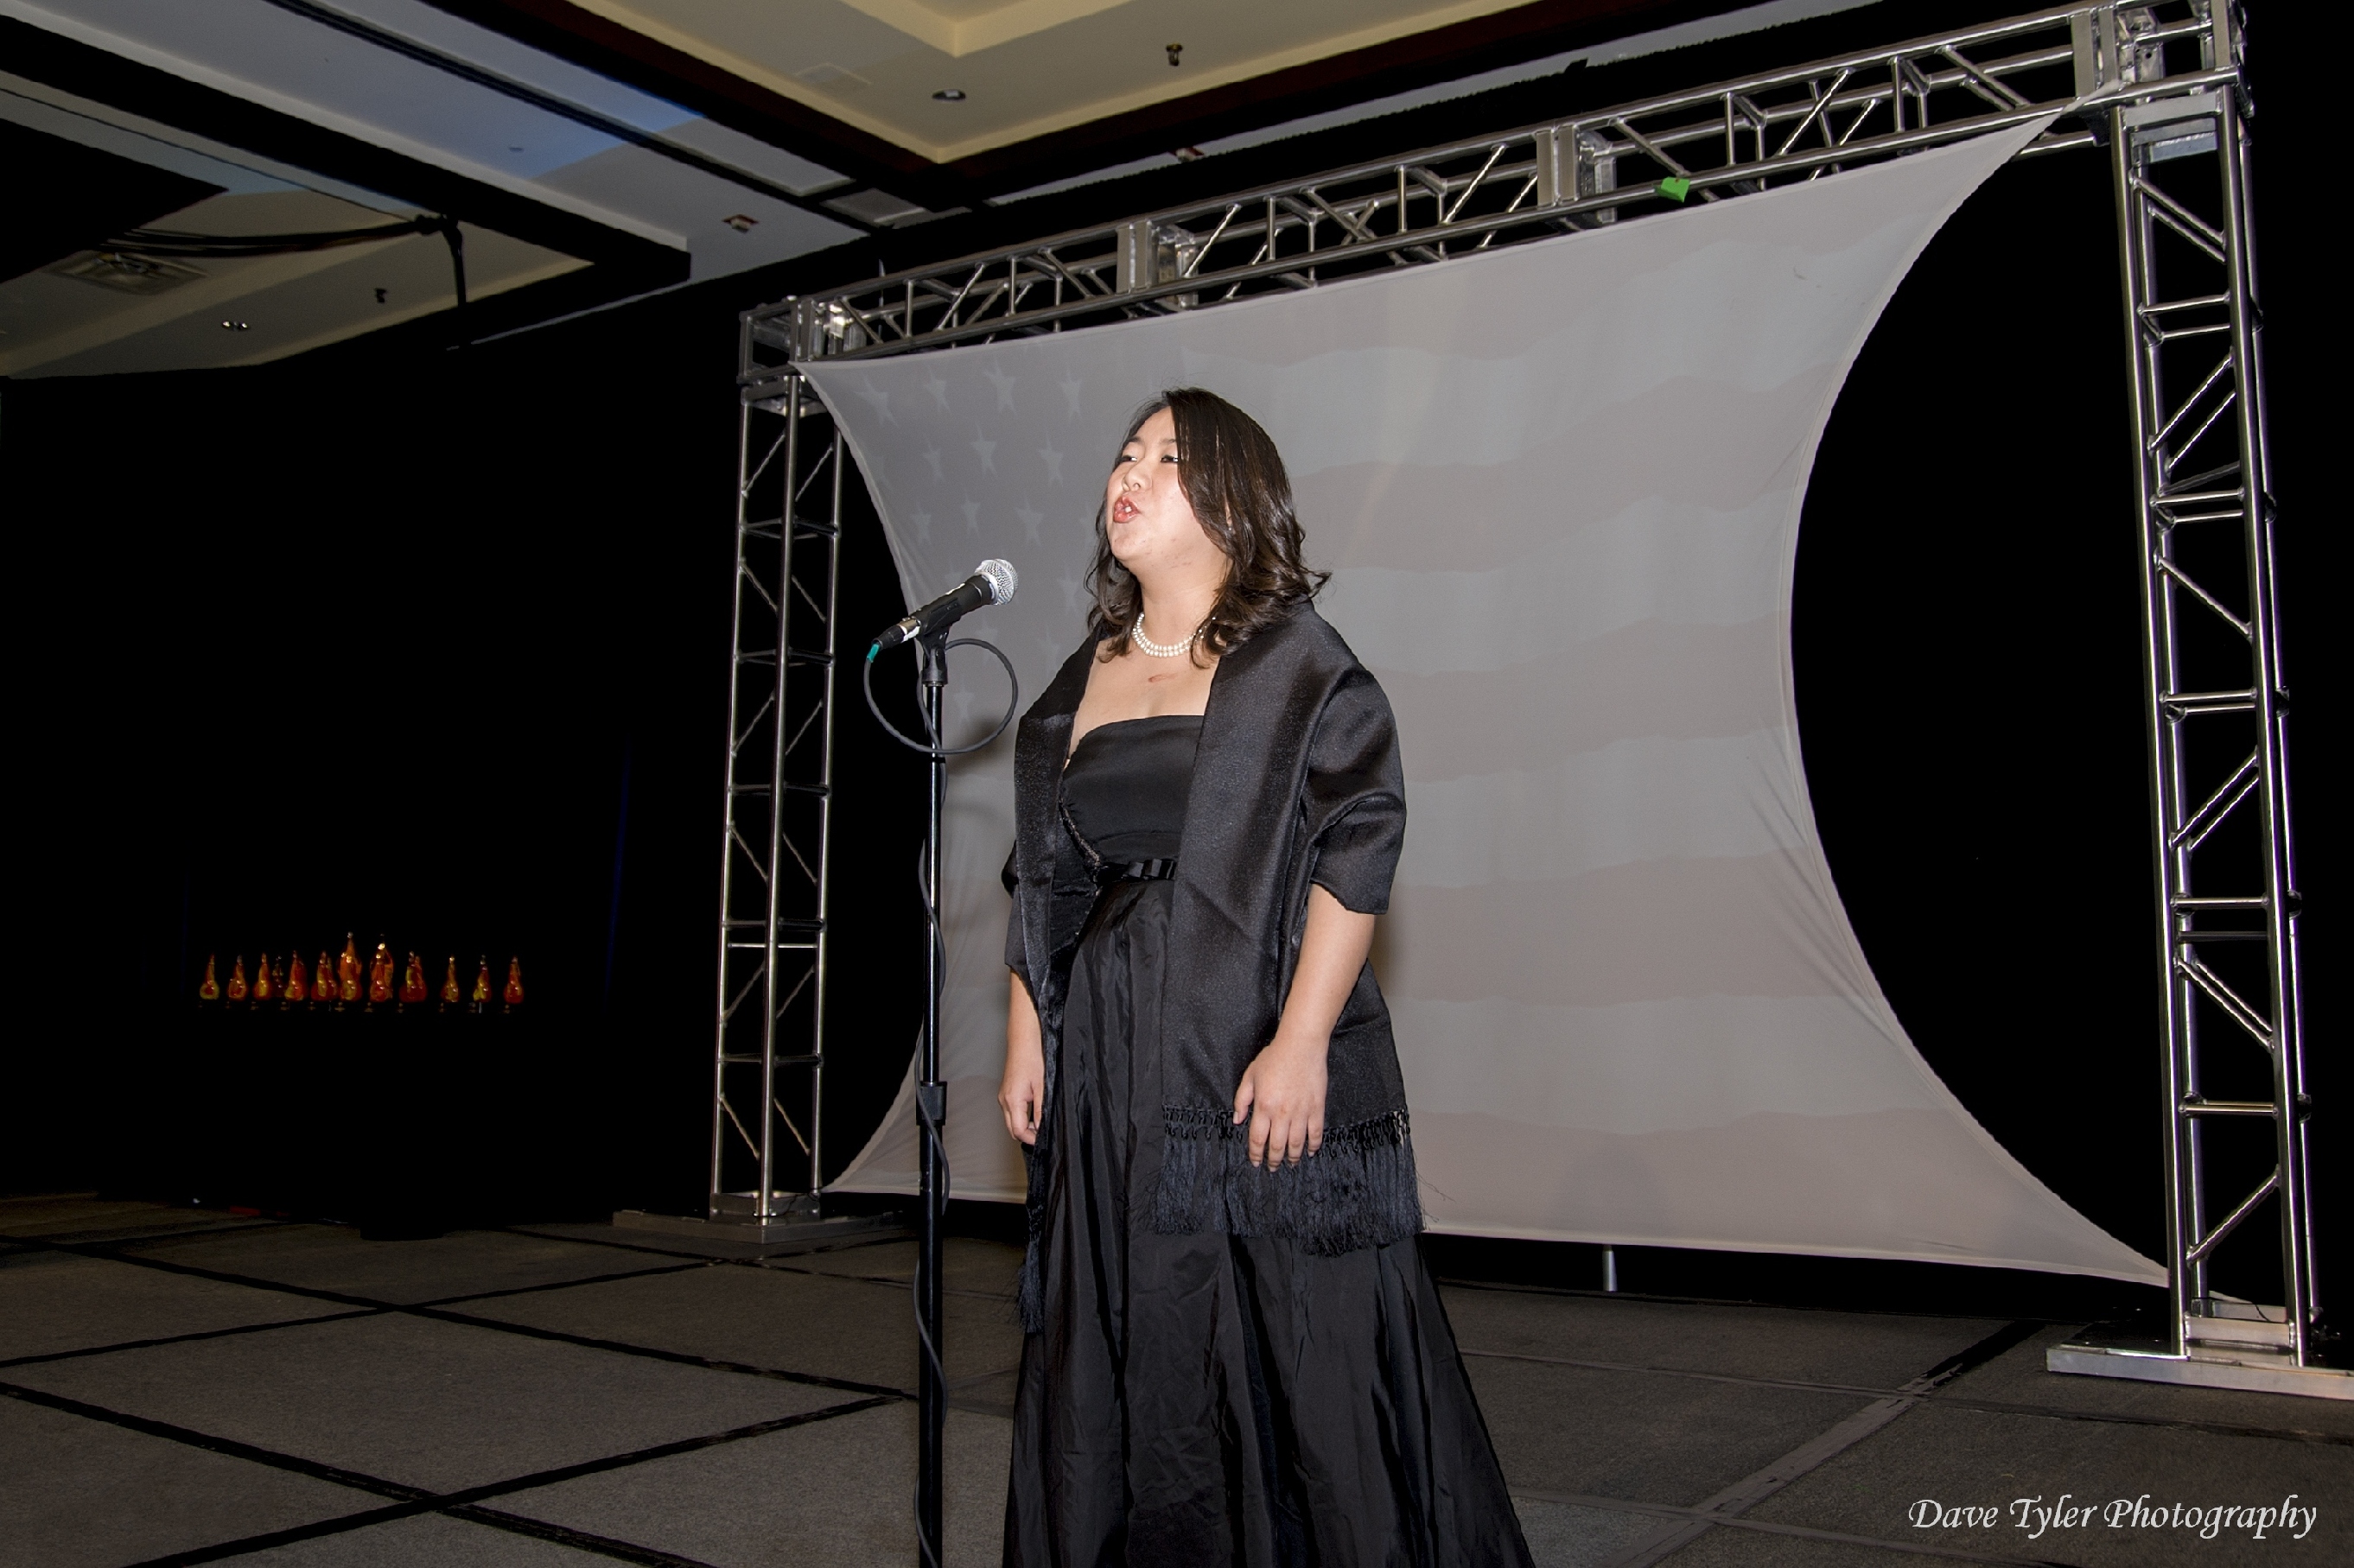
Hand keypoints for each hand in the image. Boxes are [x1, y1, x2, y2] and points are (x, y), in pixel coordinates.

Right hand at [1001, 975, 1044, 1145]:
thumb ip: (1041, 1110)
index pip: (1019, 1132)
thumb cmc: (1033, 1056)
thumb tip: (1042, 1129)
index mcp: (1012, 1100)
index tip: (1046, 1139)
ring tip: (1042, 1118)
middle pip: (1013, 1129)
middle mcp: (1004, 1099)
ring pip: (1012, 1120)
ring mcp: (1004, 1095)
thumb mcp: (1043, 1086)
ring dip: (1026, 1124)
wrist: (1025, 1037)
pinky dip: (1023, 1114)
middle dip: (1028, 1134)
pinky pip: (1012, 1110)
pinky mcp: (1007, 1090)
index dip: (1033, 1139)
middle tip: (1045, 1132)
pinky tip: (1036, 1108)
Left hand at [1232, 1030, 1326, 1167]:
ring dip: (1292, 1158)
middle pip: (1277, 1146)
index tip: (1255, 1162)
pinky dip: (1313, 1145)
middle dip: (1273, 1160)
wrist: (1301, 1046)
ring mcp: (1301, 1112)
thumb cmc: (1274, 1057)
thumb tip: (1238, 1120)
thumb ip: (1242, 1100)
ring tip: (1289, 1164)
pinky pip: (1316, 1132)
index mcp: (1264, 1106)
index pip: (1258, 1139)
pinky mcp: (1317, 1108)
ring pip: (1296, 1143)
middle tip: (1272, 1168)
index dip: (1255, 1154)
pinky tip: (1309, 1152)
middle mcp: (1282, 1113)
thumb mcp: (1250, 1076)